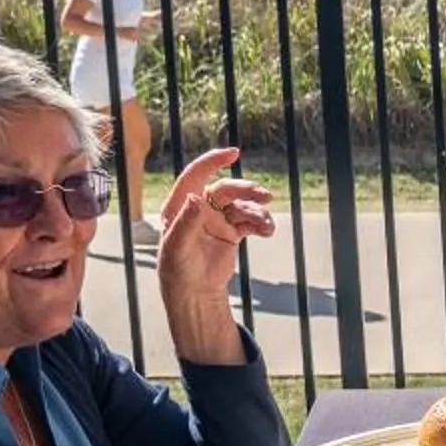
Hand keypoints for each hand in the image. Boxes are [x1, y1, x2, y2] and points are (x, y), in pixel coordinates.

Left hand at [154, 148, 274, 298]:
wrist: (194, 294)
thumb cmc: (177, 271)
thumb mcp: (177, 248)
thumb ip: (186, 222)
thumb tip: (196, 197)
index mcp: (180, 206)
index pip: (195, 175)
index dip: (213, 161)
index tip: (234, 152)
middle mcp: (199, 208)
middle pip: (226, 190)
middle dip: (246, 190)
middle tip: (265, 196)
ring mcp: (216, 219)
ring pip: (241, 206)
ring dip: (257, 212)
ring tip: (268, 225)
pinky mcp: (231, 232)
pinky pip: (249, 222)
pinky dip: (260, 224)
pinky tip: (268, 231)